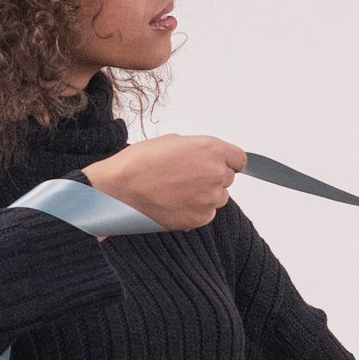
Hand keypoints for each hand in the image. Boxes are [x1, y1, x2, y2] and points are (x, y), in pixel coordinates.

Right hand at [82, 134, 247, 233]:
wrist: (119, 189)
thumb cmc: (139, 162)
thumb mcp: (173, 141)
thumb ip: (198, 149)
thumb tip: (207, 157)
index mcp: (211, 149)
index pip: (240, 159)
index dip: (228, 162)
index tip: (220, 165)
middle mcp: (215, 173)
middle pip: (228, 178)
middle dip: (213, 177)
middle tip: (187, 178)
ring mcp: (209, 198)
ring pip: (219, 197)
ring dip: (205, 195)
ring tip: (177, 191)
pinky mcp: (200, 218)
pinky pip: (207, 213)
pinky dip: (195, 210)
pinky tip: (174, 203)